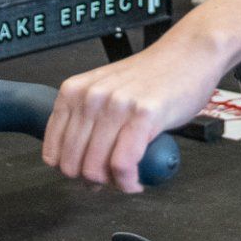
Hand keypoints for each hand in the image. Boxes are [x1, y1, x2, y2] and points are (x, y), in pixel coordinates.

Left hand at [43, 38, 222, 192]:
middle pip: (73, 164)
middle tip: (108, 181)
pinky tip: (135, 182)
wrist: (188, 55)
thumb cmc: (151, 76)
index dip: (69, 172)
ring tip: (125, 181)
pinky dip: (127, 182)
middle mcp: (91, 97)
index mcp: (74, 91)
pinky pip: (123, 164)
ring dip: (111, 185)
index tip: (84, 176)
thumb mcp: (104, 91)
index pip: (53, 151)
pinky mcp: (143, 115)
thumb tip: (79, 166)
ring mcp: (117, 105)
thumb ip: (87, 121)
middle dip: (90, 181)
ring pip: (95, 168)